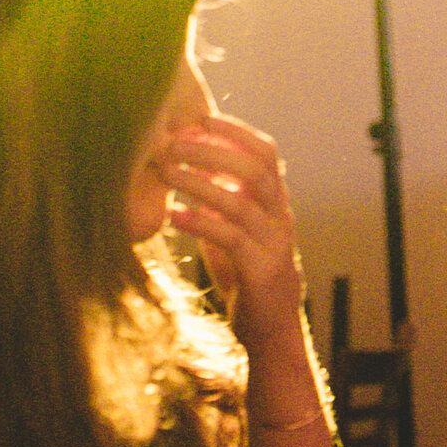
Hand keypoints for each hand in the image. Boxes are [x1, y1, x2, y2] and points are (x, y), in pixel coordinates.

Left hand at [160, 112, 303, 348]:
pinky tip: (173, 214)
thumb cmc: (246, 272)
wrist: (271, 328)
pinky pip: (231, 239)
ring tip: (166, 172)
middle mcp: (281, 216)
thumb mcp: (235, 227)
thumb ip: (222, 197)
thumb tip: (190, 162)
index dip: (235, 132)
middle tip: (174, 142)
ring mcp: (275, 243)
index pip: (266, 153)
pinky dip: (200, 222)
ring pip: (242, 202)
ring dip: (200, 183)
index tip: (199, 118)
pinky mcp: (262, 270)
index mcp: (276, 202)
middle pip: (256, 169)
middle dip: (214, 150)